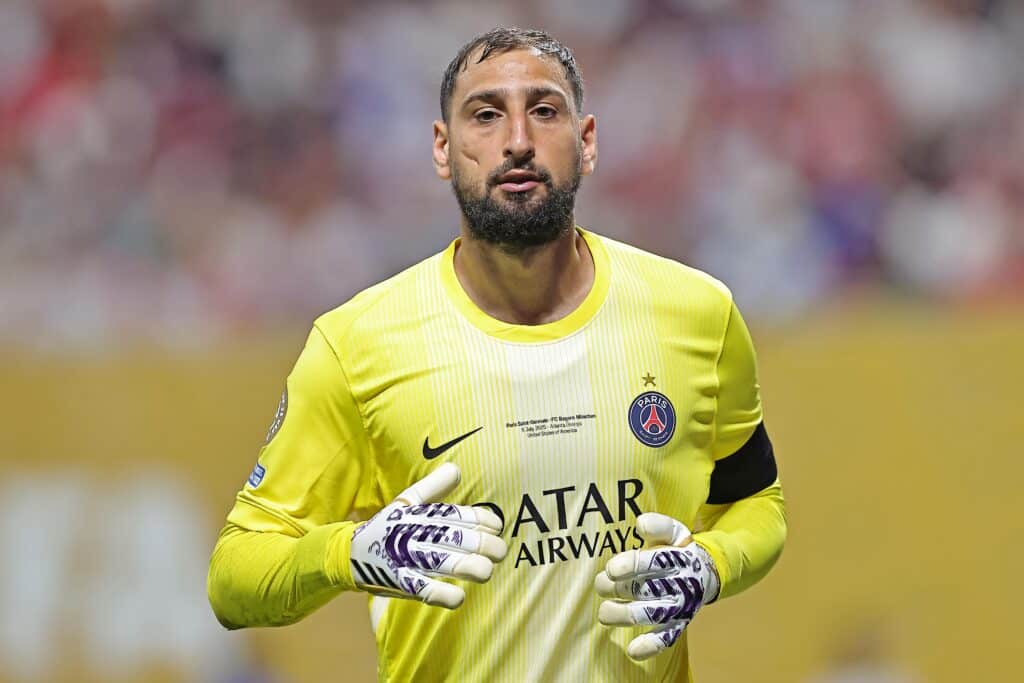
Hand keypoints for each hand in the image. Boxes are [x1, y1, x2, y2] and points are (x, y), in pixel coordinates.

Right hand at [349, 463, 506, 608]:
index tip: (496, 526)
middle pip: (455, 538)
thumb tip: (456, 469)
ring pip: (443, 562)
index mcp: (420, 514)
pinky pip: (423, 590)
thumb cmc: (387, 526)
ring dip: (468, 567)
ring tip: (487, 571)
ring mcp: (407, 558)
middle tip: (501, 552)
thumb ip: (433, 486)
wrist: (348, 554)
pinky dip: (442, 595)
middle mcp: (416, 533)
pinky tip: (459, 597)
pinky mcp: (399, 582)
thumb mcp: (407, 501)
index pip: (456, 514)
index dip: (480, 519)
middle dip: (482, 545)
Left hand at [595, 513, 719, 660]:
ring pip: (652, 615)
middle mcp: (681, 584)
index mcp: (679, 558)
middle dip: (618, 589)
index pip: (654, 562)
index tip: (611, 569)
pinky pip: (667, 638)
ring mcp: (680, 607)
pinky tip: (633, 650)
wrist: (705, 572)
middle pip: (646, 589)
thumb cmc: (678, 550)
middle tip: (601, 584)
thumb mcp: (674, 532)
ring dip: (624, 615)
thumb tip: (641, 524)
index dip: (631, 565)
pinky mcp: (679, 624)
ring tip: (604, 612)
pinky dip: (651, 646)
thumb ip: (659, 526)